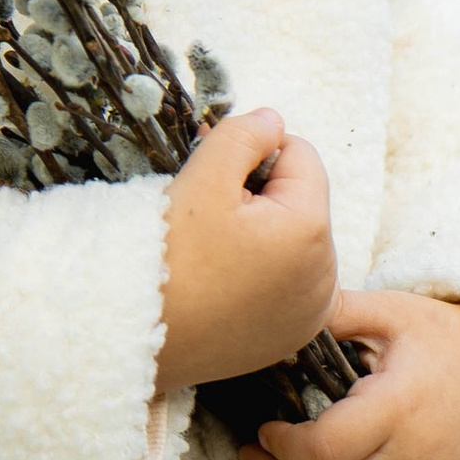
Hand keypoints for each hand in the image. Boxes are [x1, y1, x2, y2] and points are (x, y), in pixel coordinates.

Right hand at [156, 111, 336, 394]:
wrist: (134, 336)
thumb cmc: (168, 256)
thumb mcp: (203, 176)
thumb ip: (245, 134)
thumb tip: (273, 121)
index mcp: (312, 230)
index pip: (300, 155)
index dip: (255, 154)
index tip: (213, 176)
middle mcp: (326, 276)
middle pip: (301, 200)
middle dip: (261, 195)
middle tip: (208, 216)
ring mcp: (310, 313)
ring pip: (295, 240)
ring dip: (263, 233)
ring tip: (212, 251)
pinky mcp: (291, 337)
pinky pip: (289, 282)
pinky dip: (263, 272)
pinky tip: (222, 281)